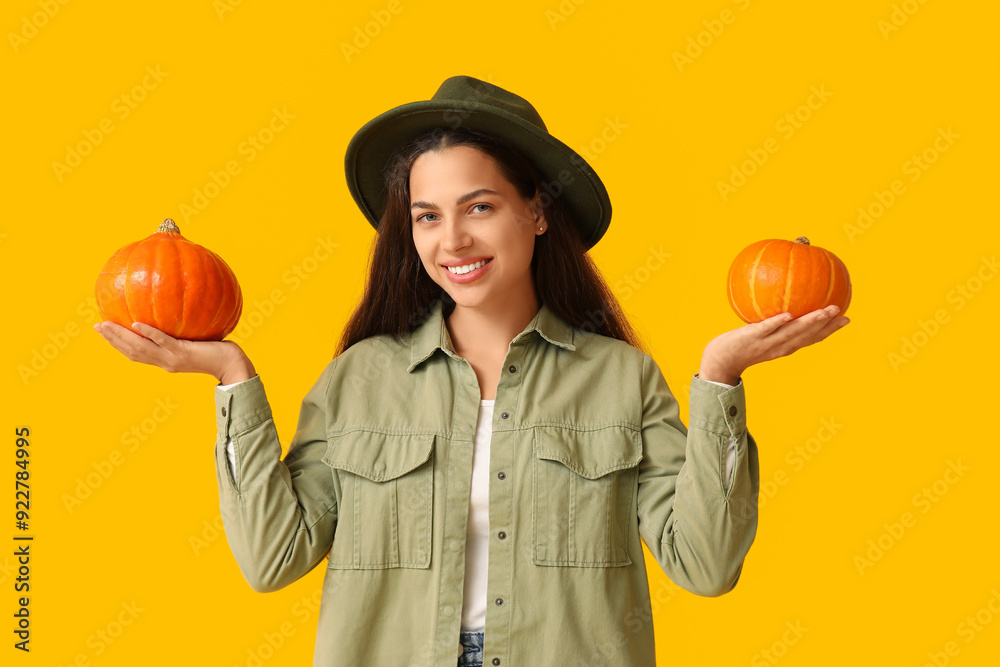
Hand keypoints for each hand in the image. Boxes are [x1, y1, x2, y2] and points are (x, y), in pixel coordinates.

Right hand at [93, 321, 256, 384]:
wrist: (232, 364)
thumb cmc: (217, 351)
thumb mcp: (196, 342)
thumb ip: (183, 334)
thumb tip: (177, 313)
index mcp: (165, 361)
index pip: (135, 354)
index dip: (117, 344)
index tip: (104, 331)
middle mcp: (165, 362)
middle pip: (132, 352)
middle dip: (113, 339)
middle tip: (96, 326)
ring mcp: (172, 359)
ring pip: (141, 348)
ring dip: (121, 336)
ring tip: (107, 324)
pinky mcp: (183, 353)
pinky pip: (163, 341)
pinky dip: (149, 333)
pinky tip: (136, 322)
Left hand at [698, 305, 849, 384]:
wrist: (720, 361)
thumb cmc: (742, 346)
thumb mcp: (763, 335)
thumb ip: (776, 324)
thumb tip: (787, 306)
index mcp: (784, 347)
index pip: (811, 338)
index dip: (829, 330)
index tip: (846, 319)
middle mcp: (779, 347)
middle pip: (806, 336)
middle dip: (825, 325)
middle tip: (841, 313)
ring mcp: (765, 343)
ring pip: (791, 333)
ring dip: (809, 322)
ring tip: (824, 311)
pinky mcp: (751, 338)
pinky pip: (766, 329)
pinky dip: (777, 323)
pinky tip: (789, 315)